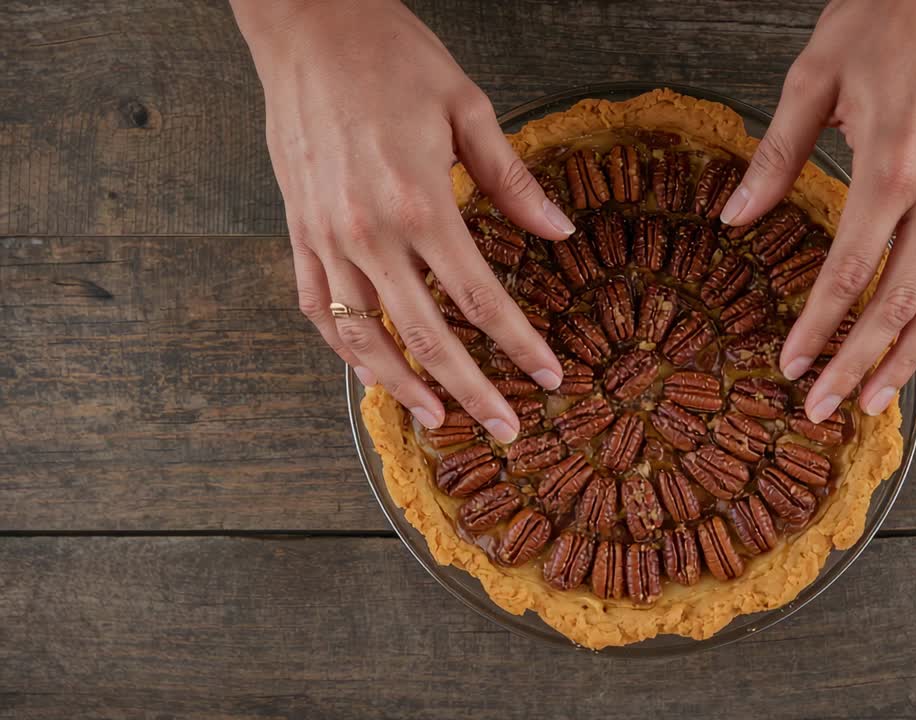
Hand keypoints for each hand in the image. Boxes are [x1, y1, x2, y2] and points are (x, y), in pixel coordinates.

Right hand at [232, 0, 575, 442]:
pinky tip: (370, 371)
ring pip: (364, 335)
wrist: (309, 25)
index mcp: (422, 203)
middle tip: (505, 429)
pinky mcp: (298, 229)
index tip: (548, 377)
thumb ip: (513, 181)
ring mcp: (326, 236)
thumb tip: (559, 231)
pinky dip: (344, 347)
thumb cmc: (392, 58)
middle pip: (426, 336)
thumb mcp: (468, 110)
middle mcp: (370, 232)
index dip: (519, 346)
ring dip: (402, 385)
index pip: (481, 299)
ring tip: (437, 418)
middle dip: (472, 390)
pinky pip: (317, 305)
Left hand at [722, 0, 915, 421]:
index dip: (817, 329)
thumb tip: (735, 219)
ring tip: (879, 398)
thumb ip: (776, 158)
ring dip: (911, 357)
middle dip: (858, 364)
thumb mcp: (812, 79)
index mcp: (889, 166)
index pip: (848, 275)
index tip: (791, 367)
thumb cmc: (884, 18)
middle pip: (897, 304)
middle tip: (826, 408)